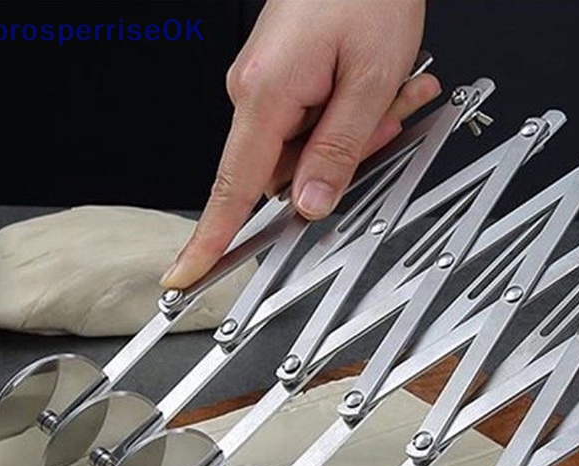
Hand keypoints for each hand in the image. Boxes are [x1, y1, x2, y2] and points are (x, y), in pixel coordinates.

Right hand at [161, 0, 437, 288]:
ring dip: (356, 134)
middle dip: (342, 162)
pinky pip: (314, 120)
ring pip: (309, 148)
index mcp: (265, 94)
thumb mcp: (369, 81)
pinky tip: (383, 85)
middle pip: (288, 172)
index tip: (185, 274)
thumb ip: (338, 152)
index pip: (231, 188)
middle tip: (387, 121)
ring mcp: (268, 85)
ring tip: (393, 91)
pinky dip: (351, 114)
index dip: (211, 239)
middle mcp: (255, 91)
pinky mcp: (284, 78)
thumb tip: (309, 206)